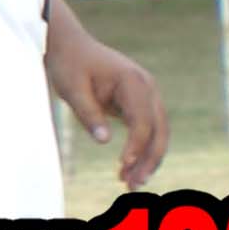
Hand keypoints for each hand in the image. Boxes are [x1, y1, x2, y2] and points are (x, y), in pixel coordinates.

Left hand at [43, 0, 167, 189]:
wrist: (69, 44)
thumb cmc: (69, 64)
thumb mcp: (72, 89)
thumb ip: (89, 114)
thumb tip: (105, 142)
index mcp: (134, 82)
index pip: (142, 121)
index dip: (135, 146)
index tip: (122, 166)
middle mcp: (148, 88)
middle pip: (159, 130)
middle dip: (149, 159)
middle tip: (134, 185)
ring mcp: (147, 95)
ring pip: (158, 133)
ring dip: (148, 158)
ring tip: (131, 183)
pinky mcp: (139, 102)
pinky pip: (148, 129)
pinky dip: (142, 149)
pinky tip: (129, 168)